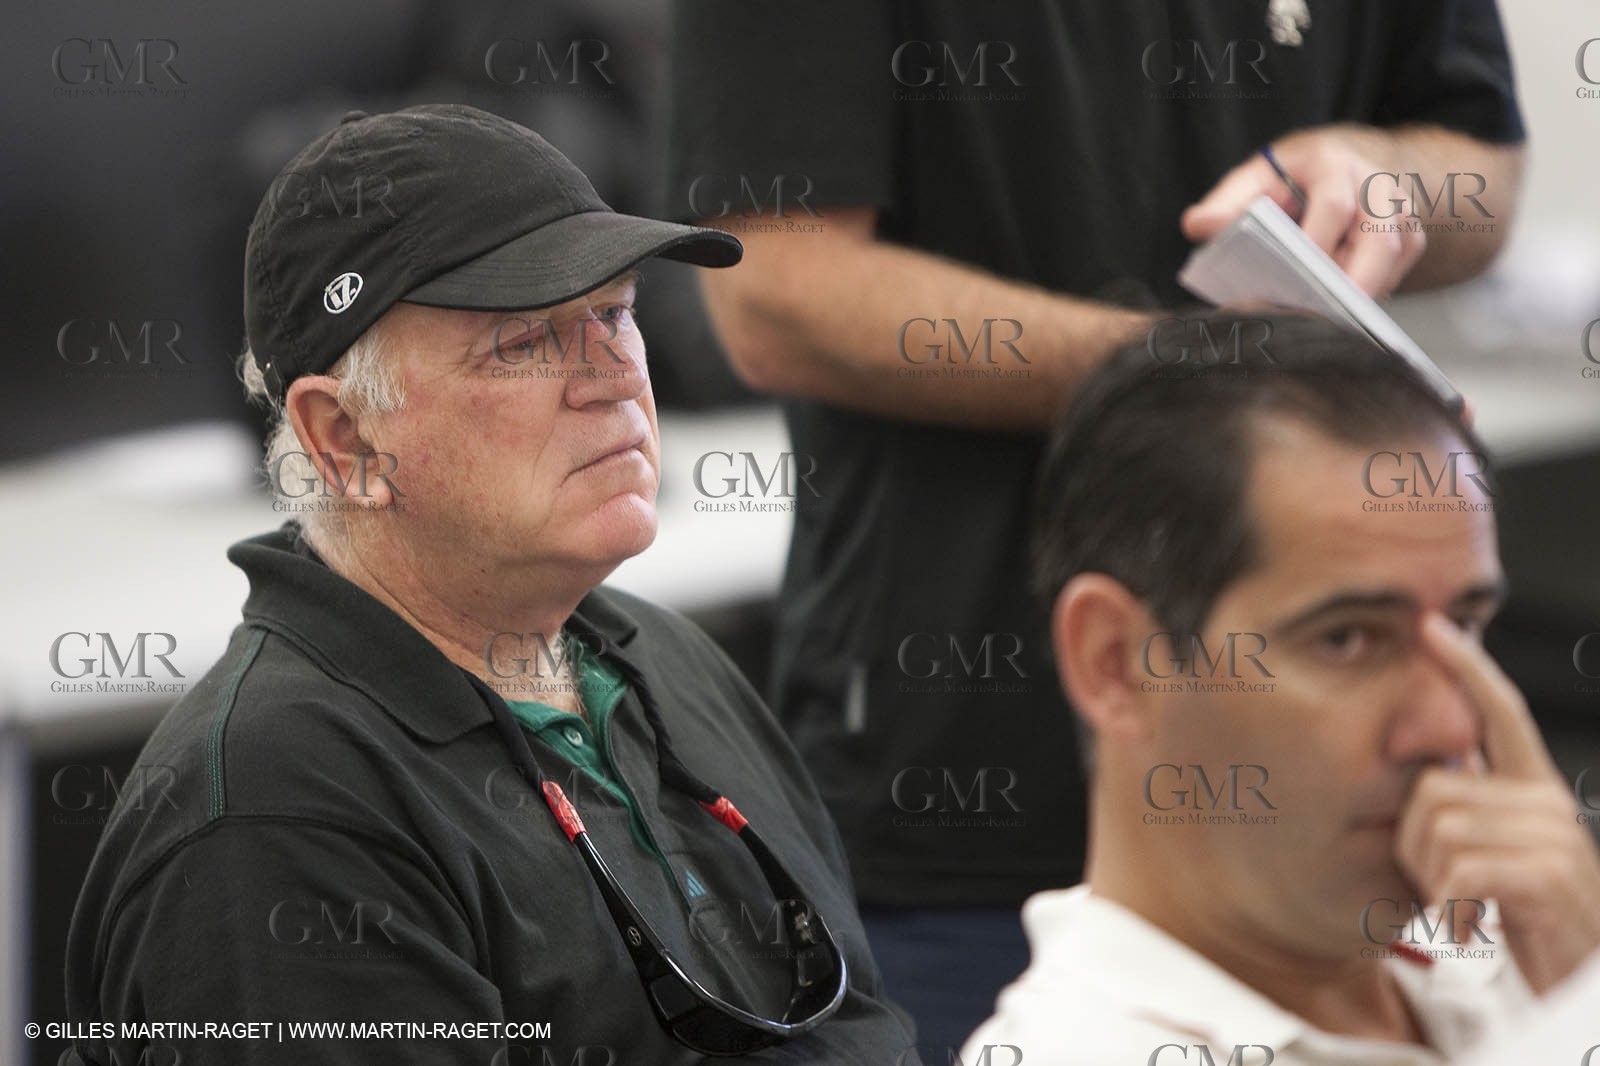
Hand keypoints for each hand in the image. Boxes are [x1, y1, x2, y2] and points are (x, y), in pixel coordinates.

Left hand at [1182, 129, 1426, 298]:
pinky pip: (1404, 267)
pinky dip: (1378, 290)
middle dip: (1357, 283)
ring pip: (1398, 255)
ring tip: (1333, 322)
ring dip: (1368, 291)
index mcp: (1331, 165)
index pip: (1333, 206)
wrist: (1335, 162)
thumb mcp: (1252, 181)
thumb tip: (1197, 225)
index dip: (1317, 245)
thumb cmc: (1287, 179)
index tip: (1297, 280)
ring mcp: (1399, 208)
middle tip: (1326, 319)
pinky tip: (1346, 309)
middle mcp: (1374, 183)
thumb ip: (1225, 205)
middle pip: (1381, 238)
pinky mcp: (1409, 232)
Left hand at [1394, 613, 1599, 993]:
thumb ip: (1473, 811)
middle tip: (1442, 887)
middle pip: (1432, 786)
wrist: (1584, 985)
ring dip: (1430, 878)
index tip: (1432, 625)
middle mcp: (1547, 800)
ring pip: (1437, 826)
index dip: (1467, 666)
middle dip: (1414, 843)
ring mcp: (1552, 835)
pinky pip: (1459, 868)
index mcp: (1534, 789)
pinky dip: (1450, 905)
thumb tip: (1424, 776)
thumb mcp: (1498, 857)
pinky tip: (1469, 925)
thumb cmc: (1532, 924)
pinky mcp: (1548, 873)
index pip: (1501, 711)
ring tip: (1461, 906)